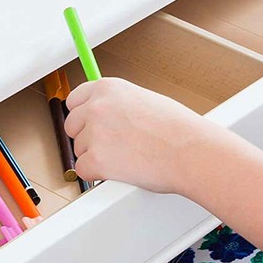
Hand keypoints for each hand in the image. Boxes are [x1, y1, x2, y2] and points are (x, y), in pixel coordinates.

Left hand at [63, 77, 221, 196]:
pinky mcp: (96, 160)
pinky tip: (121, 170)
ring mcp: (94, 133)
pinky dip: (98, 174)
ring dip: (96, 156)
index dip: (82, 116)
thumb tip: (105, 113)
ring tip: (127, 156)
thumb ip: (117, 104)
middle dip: (87, 138)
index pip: (74, 100)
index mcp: (108, 88)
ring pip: (79, 150)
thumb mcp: (143, 99)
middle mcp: (97, 106)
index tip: (88, 124)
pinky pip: (83, 170)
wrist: (191, 151)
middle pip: (72, 126)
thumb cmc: (177, 129)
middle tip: (113, 146)